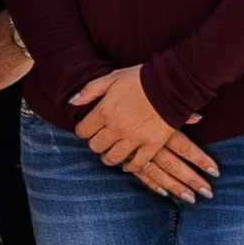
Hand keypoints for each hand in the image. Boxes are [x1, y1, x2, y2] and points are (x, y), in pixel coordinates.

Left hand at [70, 68, 217, 201]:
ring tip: (112, 152)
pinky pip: (137, 164)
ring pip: (113, 158)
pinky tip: (129, 162)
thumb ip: (89, 91)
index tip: (89, 130)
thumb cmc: (140, 79)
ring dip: (110, 157)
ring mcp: (134, 138)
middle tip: (102, 140)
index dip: (84, 131)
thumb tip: (72, 102)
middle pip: (96, 147)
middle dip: (96, 143)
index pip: (83, 131)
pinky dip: (131, 166)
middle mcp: (116, 128)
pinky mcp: (152, 145)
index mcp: (104, 111)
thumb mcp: (111, 78)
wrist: (171, 84)